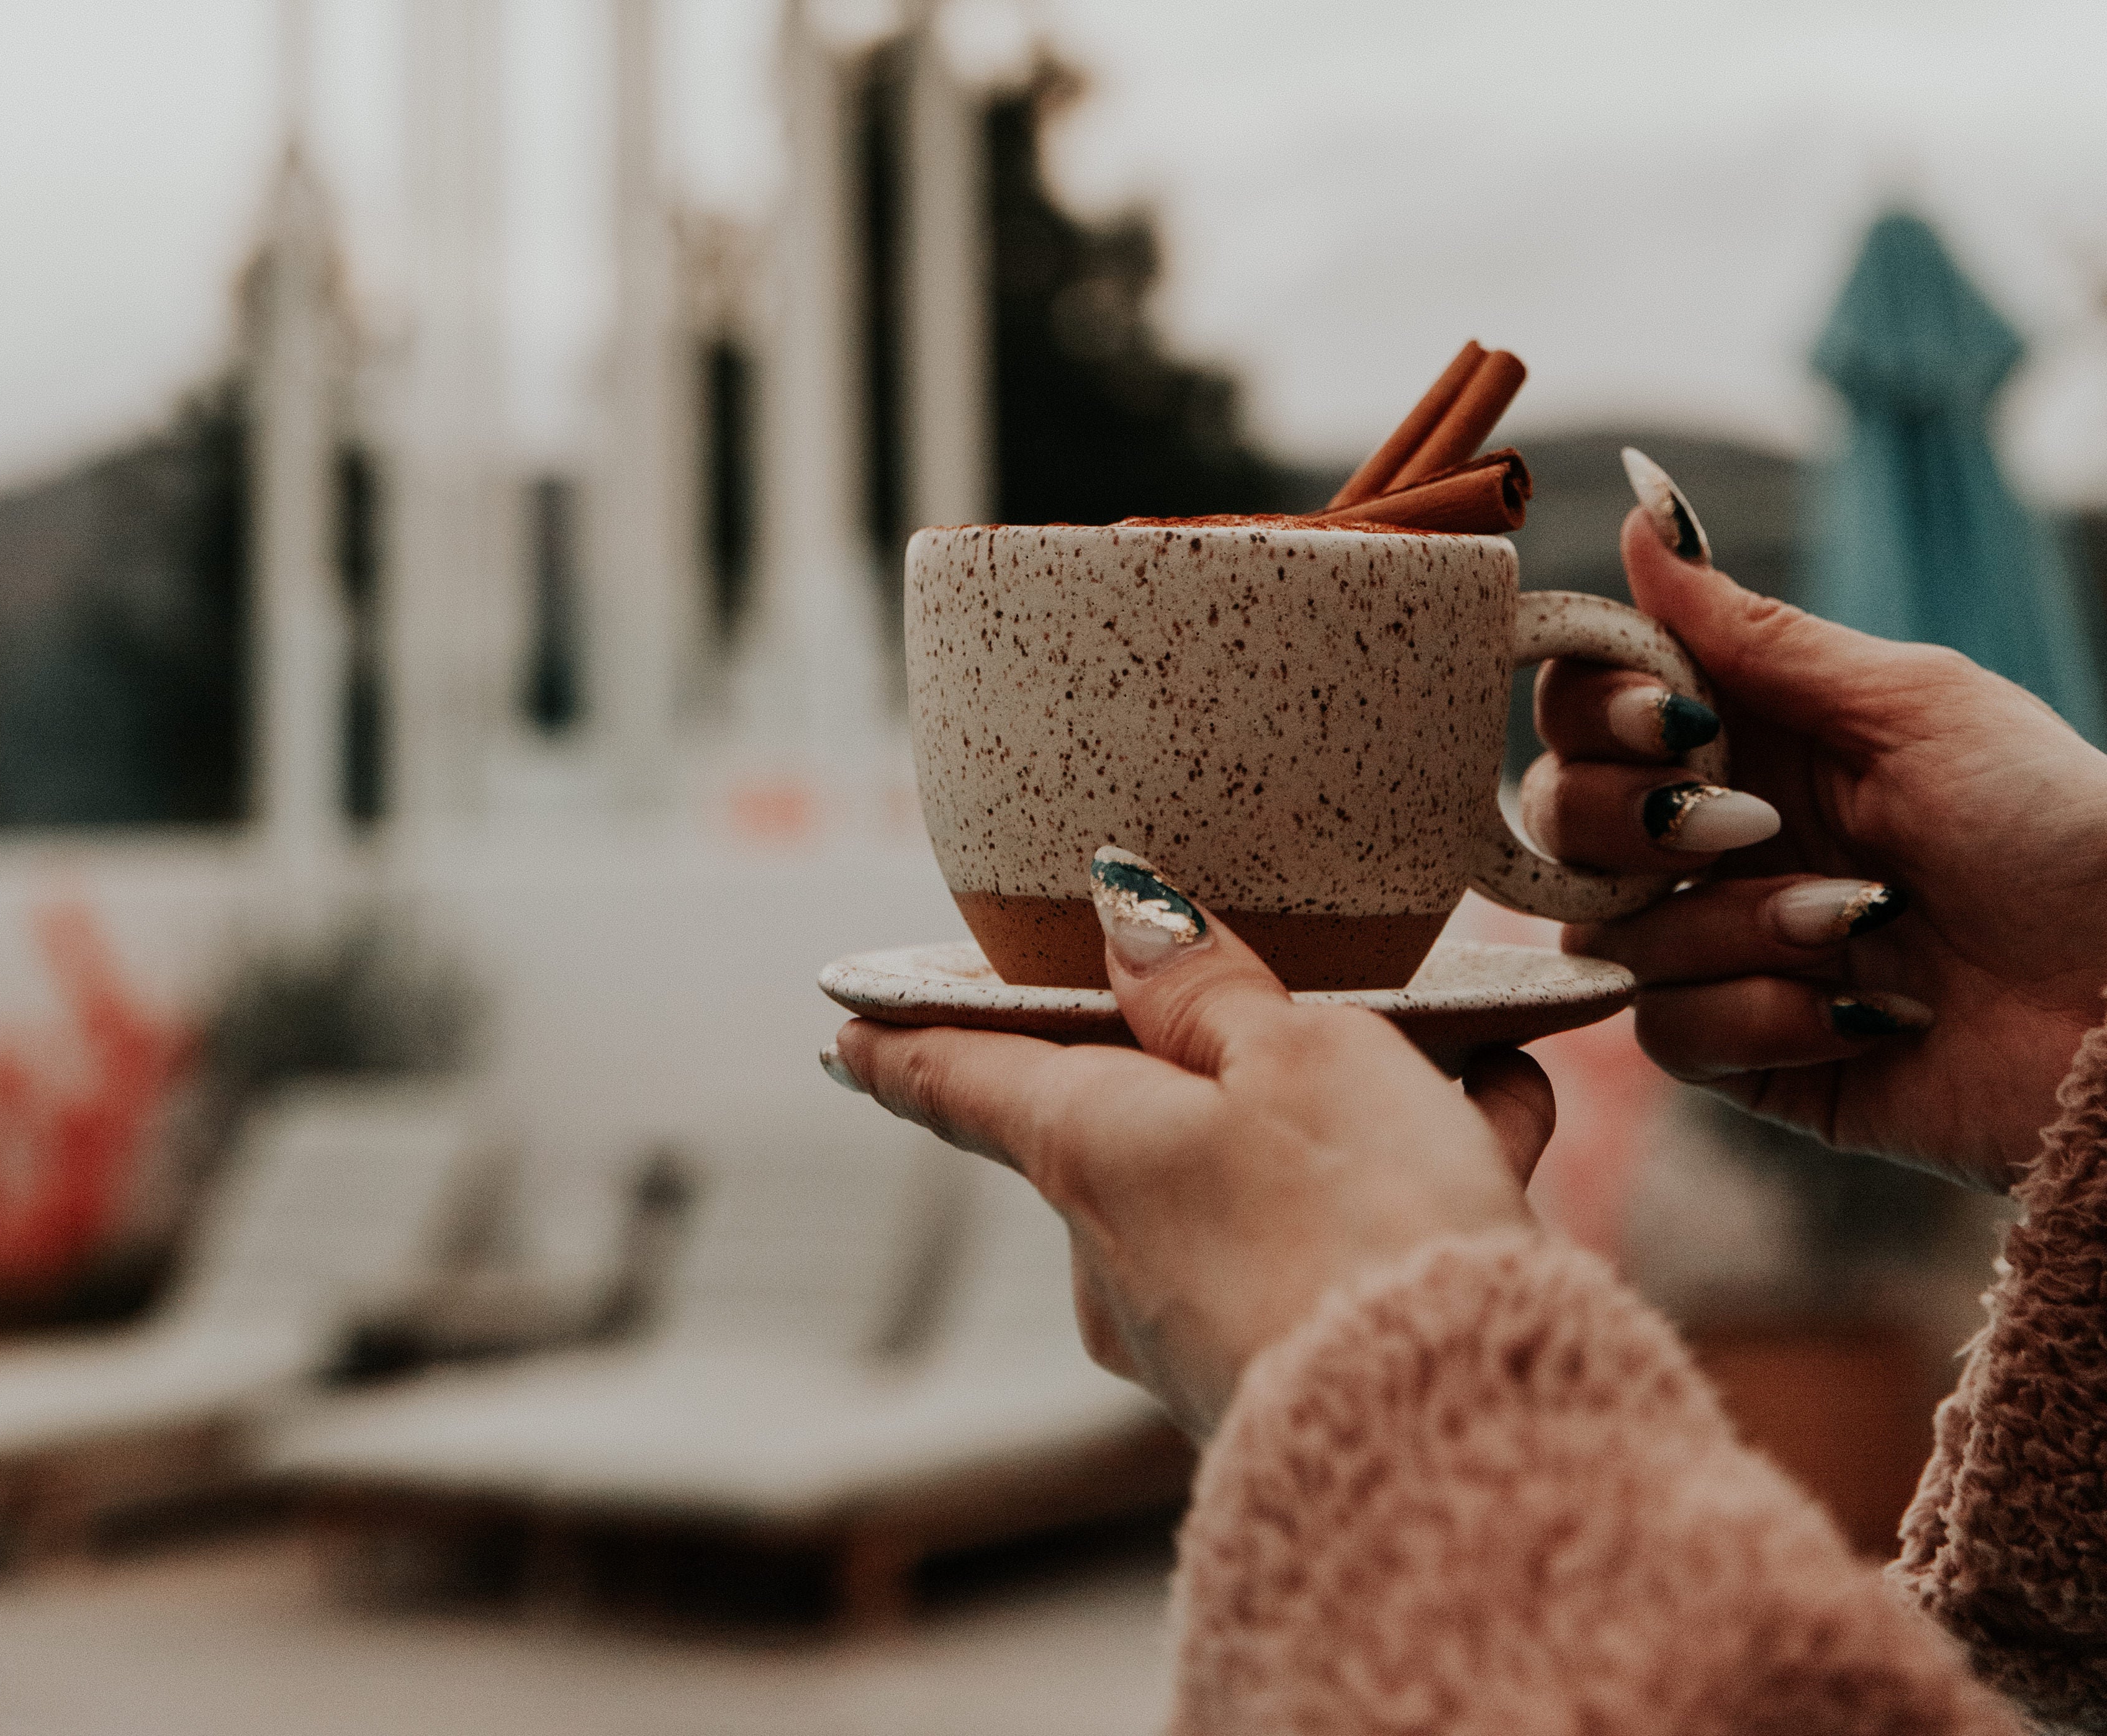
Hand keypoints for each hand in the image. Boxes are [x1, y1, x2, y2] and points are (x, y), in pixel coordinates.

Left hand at [824, 852, 1553, 1440]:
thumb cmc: (1358, 1218)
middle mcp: (1117, 1248)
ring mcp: (1201, 1320)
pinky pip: (1335, 1240)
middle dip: (1233, 1055)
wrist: (1458, 1434)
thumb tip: (1122, 914)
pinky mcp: (1290, 1366)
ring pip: (1265, 1172)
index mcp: (1086, 1146)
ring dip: (1359, 1115)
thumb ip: (1208, 981)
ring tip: (1470, 1063)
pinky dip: (1413, 1176)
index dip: (905, 1038)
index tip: (846, 1025)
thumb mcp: (1295, 1049)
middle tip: (1323, 998)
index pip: (960, 1075)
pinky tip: (1504, 1120)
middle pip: (1139, 1115)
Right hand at [1532, 485, 2106, 1187]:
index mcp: (1751, 733)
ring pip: (1605, 928)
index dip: (1596, 704)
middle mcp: (1718, 835)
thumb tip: (1643, 504)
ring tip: (1860, 924)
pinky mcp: (1752, 1059)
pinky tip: (1866, 1010)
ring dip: (1730, 924)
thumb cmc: (2057, 826)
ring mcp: (1727, 948)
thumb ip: (1755, 628)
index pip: (1586, 699)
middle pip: (1556, 811)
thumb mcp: (1914, 703)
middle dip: (1631, 817)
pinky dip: (1761, 1017)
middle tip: (1745, 824)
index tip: (1673, 716)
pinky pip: (1667, 1033)